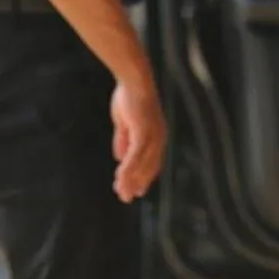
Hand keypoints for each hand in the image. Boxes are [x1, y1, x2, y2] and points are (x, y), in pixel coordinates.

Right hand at [110, 75, 166, 202]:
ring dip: (131, 180)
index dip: (144, 177)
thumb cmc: (129, 98)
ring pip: (142, 165)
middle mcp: (158, 139)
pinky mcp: (144, 132)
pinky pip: (135, 156)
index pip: (152, 163)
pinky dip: (128, 169)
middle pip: (149, 168)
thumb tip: (119, 158)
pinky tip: (120, 179)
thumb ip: (123, 141)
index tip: (136, 191)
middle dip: (137, 184)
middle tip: (126, 197)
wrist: (133, 81)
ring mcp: (153, 136)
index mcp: (156, 136)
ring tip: (121, 193)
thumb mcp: (125, 124)